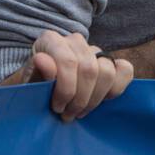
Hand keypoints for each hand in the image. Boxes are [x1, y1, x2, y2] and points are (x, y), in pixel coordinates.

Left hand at [10, 31, 133, 121]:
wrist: (41, 93)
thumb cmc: (33, 89)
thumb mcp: (29, 86)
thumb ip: (37, 75)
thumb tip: (42, 60)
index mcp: (51, 40)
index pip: (68, 62)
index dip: (66, 89)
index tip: (57, 107)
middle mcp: (74, 40)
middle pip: (90, 69)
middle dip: (80, 99)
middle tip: (68, 114)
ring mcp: (94, 49)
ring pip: (108, 71)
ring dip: (95, 98)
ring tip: (80, 111)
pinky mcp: (110, 61)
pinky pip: (125, 70)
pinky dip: (116, 88)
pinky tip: (101, 100)